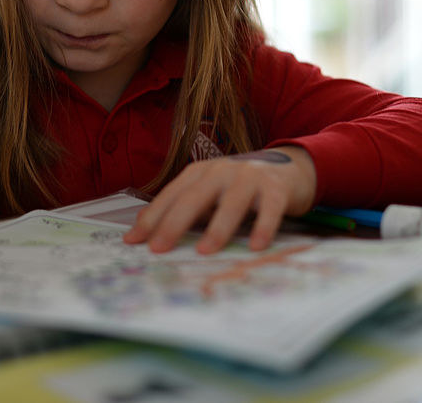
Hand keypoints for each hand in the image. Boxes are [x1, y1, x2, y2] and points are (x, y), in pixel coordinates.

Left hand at [123, 146, 315, 253]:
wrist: (288, 170)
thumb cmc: (240, 188)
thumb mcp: (209, 192)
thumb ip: (183, 206)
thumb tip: (144, 227)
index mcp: (201, 172)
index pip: (172, 195)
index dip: (152, 217)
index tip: (133, 241)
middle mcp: (222, 170)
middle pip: (195, 197)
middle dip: (174, 223)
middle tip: (159, 248)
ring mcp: (250, 177)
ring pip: (231, 202)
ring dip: (217, 227)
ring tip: (204, 251)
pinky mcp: (276, 188)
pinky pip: (269, 209)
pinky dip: (263, 227)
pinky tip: (256, 246)